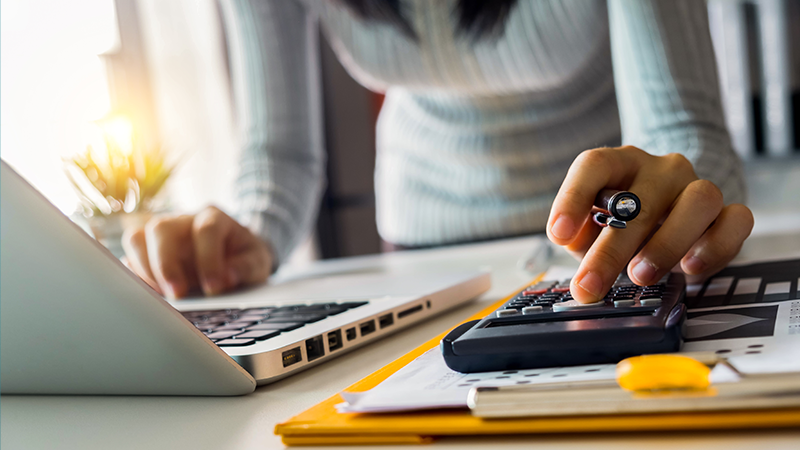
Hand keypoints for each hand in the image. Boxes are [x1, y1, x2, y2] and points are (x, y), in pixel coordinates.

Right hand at [122, 206, 272, 298]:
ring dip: (146, 270)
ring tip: (163, 296)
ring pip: (137, 239)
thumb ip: (247, 267)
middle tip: (178, 294)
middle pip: (161, 228)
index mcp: (214, 217)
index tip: (215, 287)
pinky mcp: (147, 252)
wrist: (234, 255)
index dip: (209, 259)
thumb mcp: (258, 261)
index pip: (206, 229)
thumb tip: (228, 277)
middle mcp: (183, 221)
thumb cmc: (243, 257)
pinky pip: (129, 260)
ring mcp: (161, 236)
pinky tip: (151, 297)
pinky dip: (136, 279)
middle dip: (166, 264)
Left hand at [547, 146, 752, 303]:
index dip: (573, 198)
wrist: (670, 216)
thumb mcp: (593, 230)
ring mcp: (697, 187)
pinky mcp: (727, 212)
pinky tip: (690, 269)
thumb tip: (576, 247)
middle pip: (639, 200)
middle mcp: (661, 169)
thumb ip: (581, 236)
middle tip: (590, 286)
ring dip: (665, 244)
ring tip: (640, 276)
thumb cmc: (623, 225)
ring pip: (698, 201)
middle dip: (610, 251)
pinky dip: (715, 246)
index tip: (558, 235)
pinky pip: (736, 220)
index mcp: (620, 164)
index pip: (595, 165)